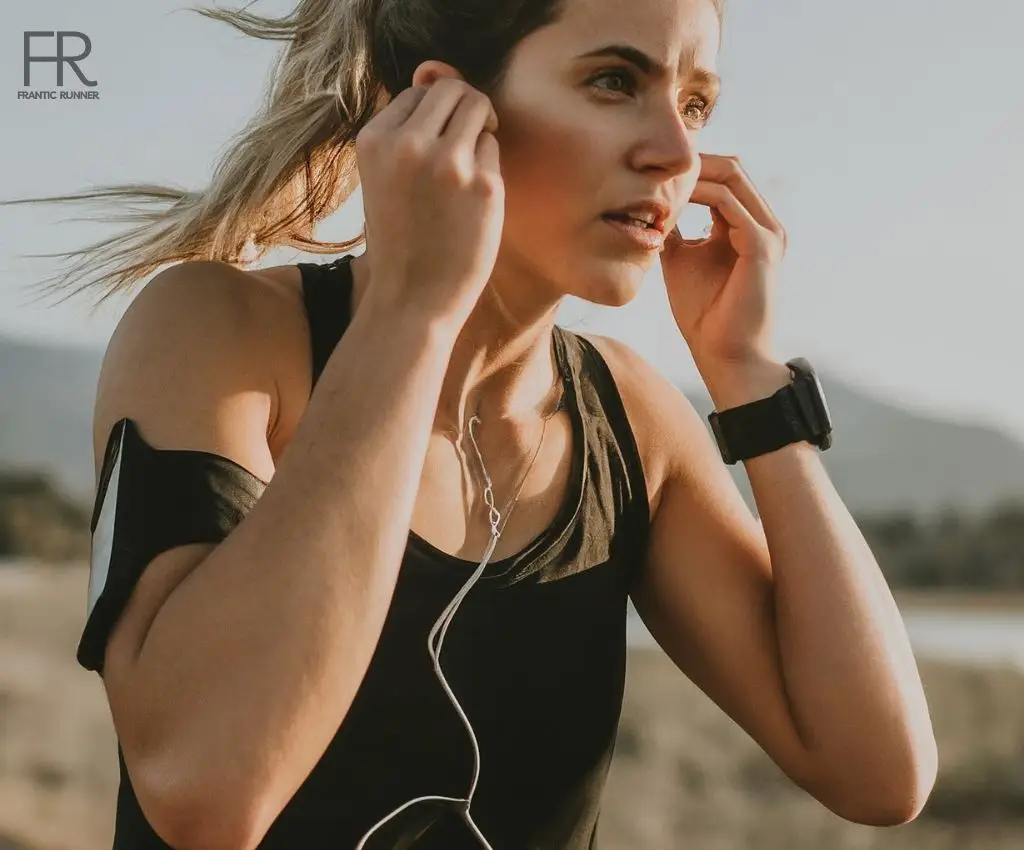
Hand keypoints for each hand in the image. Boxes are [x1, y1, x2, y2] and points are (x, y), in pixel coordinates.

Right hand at [355, 64, 504, 334]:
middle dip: (465, 108)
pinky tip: (474, 201)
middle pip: (451, 89)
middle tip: (467, 144)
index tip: (435, 150)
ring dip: (481, 127)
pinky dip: (489, 167)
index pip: (417, 94)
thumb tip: (435, 68)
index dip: (434, 117)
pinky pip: (495, 149)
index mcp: (375, 140)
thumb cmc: (402, 240)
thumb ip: (406, 129)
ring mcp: (449, 162)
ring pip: (478, 107)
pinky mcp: (485, 185)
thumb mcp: (384, 178)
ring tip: (471, 168)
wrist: (411, 302)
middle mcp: (409, 144)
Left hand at [660, 154, 786, 371]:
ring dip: (692, 174)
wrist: (726, 356)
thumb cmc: (706, 316)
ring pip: (732, 177)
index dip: (690, 169)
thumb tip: (647, 208)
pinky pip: (728, 203)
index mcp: (748, 227)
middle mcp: (763, 225)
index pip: (725, 178)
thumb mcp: (681, 262)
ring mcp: (767, 233)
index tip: (649, 171)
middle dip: (692, 161)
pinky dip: (697, 195)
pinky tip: (667, 203)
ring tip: (654, 179)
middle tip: (650, 165)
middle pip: (731, 168)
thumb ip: (674, 232)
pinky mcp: (761, 245)